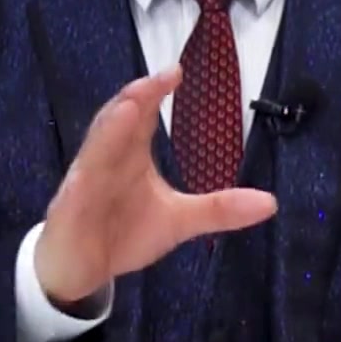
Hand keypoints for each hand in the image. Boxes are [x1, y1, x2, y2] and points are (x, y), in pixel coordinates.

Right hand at [35, 64, 275, 309]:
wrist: (79, 270)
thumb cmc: (122, 233)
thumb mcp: (178, 222)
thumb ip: (219, 208)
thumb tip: (270, 202)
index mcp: (129, 154)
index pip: (142, 116)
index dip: (156, 92)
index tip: (178, 72)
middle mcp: (106, 159)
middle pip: (118, 121)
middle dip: (138, 97)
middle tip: (162, 76)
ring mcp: (86, 182)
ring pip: (96, 147)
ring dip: (111, 125)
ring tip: (131, 102)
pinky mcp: (70, 208)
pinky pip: (78, 188)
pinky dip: (86, 173)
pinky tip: (91, 168)